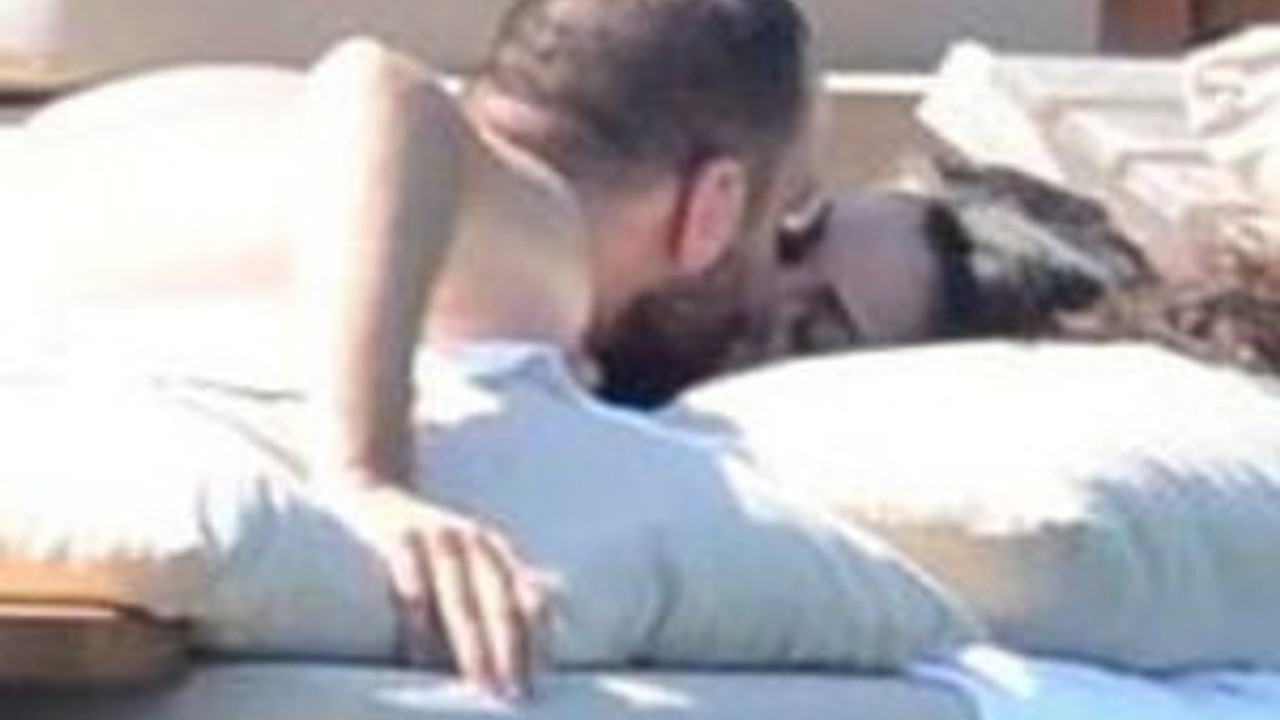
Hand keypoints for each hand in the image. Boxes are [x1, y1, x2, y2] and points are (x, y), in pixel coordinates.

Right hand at [344, 484, 550, 699]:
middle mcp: (472, 540)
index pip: (528, 595)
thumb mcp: (468, 554)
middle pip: (499, 601)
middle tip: (512, 693)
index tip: (541, 677)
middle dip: (509, 650)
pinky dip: (419, 625)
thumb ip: (499, 584)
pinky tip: (420, 659)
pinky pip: (411, 588)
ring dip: (473, 645)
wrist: (370, 488)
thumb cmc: (423, 539)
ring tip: (478, 683)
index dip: (537, 637)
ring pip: (460, 599)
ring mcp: (435, 537)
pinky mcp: (397, 538)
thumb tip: (548, 621)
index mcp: (494, 548)